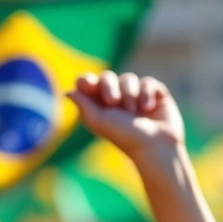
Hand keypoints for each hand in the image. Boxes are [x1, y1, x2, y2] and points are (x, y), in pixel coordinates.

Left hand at [68, 71, 184, 162]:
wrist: (155, 145)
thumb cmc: (124, 136)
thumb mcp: (98, 121)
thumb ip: (82, 104)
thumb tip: (67, 92)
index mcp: (99, 106)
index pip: (88, 83)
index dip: (87, 81)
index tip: (89, 86)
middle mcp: (117, 99)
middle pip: (107, 76)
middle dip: (109, 86)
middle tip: (112, 102)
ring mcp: (136, 96)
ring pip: (129, 78)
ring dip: (130, 94)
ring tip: (134, 112)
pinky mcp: (155, 94)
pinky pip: (148, 82)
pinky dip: (147, 94)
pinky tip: (148, 109)